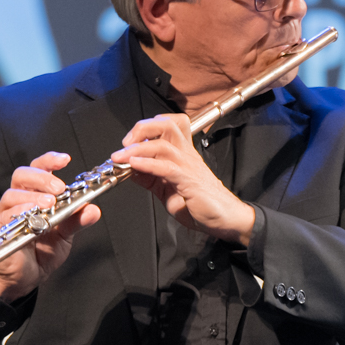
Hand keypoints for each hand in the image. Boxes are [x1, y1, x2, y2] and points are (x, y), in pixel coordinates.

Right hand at [0, 152, 101, 302]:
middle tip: (59, 188)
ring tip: (49, 204)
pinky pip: (4, 218)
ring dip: (32, 197)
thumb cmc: (43, 252)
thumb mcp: (66, 234)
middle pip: (21, 175)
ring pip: (11, 195)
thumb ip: (77, 220)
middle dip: (41, 177)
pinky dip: (18, 214)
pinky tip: (32, 217)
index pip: (37, 169)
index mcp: (34, 195)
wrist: (28, 278)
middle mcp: (17, 201)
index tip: (66, 159)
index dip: (49, 161)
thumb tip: (94, 209)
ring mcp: (4, 215)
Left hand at [111, 114, 257, 244]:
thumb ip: (149, 178)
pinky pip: (166, 167)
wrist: (224, 219)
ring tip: (121, 157)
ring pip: (163, 144)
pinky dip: (147, 164)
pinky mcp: (189, 181)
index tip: (129, 141)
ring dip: (137, 148)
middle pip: (167, 125)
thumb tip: (130, 170)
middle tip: (125, 142)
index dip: (148, 126)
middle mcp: (186, 155)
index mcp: (183, 154)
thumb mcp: (167, 189)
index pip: (170, 124)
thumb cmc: (201, 204)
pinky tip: (134, 166)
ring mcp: (188, 166)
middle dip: (142, 128)